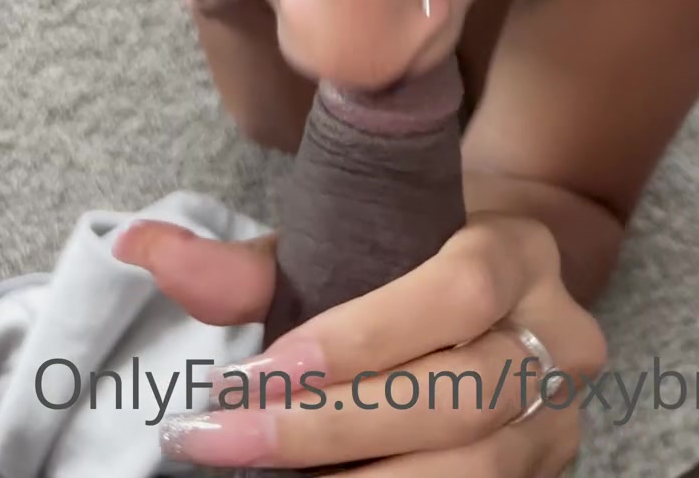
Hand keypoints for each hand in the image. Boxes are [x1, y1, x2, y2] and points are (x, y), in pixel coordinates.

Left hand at [113, 211, 606, 473]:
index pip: (457, 291)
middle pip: (458, 396)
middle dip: (329, 427)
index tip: (262, 372)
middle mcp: (560, 335)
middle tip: (222, 440)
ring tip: (258, 473)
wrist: (501, 294)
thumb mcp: (346, 243)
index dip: (363, 337)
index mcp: (519, 250)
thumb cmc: (407, 259)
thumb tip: (138, 246)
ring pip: (472, 472)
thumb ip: (248, 262)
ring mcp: (558, 420)